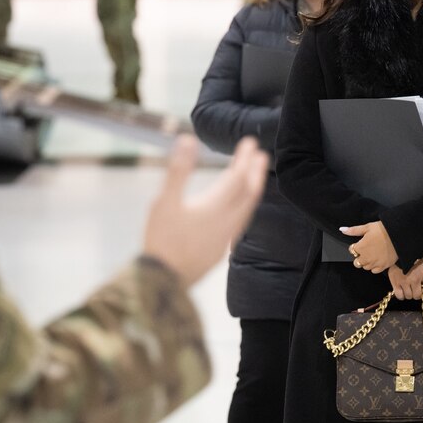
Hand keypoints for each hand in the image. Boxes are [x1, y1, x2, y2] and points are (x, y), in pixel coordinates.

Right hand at [143, 135, 267, 286]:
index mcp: (215, 207)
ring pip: (246, 210)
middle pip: (249, 194)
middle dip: (255, 173)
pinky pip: (239, 223)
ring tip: (255, 179)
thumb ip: (178, 170)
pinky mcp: (218, 251)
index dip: (245, 158)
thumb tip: (187, 140)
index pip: (237, 177)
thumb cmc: (161, 240)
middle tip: (261, 155)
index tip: (250, 142)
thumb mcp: (164, 202)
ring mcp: (224, 238)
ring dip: (252, 191)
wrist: (163, 282)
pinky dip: (244, 208)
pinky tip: (236, 211)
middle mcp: (226, 222)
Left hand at [341, 221, 396, 273]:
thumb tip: (342, 229)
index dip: (356, 246)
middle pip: (357, 262)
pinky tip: (378, 260)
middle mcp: (365, 257)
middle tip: (367, 250)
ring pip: (365, 267)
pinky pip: (374, 271)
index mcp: (360, 247)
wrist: (399, 235)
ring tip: (373, 254)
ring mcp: (374, 263)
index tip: (362, 243)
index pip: (352, 250)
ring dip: (367, 262)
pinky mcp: (383, 266)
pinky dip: (374, 267)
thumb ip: (353, 230)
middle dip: (359, 257)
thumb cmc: (383, 230)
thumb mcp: (367, 227)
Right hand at [386, 255, 422, 299]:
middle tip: (416, 286)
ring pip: (409, 296)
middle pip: (418, 295)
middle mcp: (414, 279)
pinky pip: (399, 295)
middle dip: (418, 291)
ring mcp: (404, 281)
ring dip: (410, 293)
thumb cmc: (414, 254)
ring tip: (408, 286)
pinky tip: (402, 290)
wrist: (398, 249)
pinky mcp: (394, 282)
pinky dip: (401, 295)